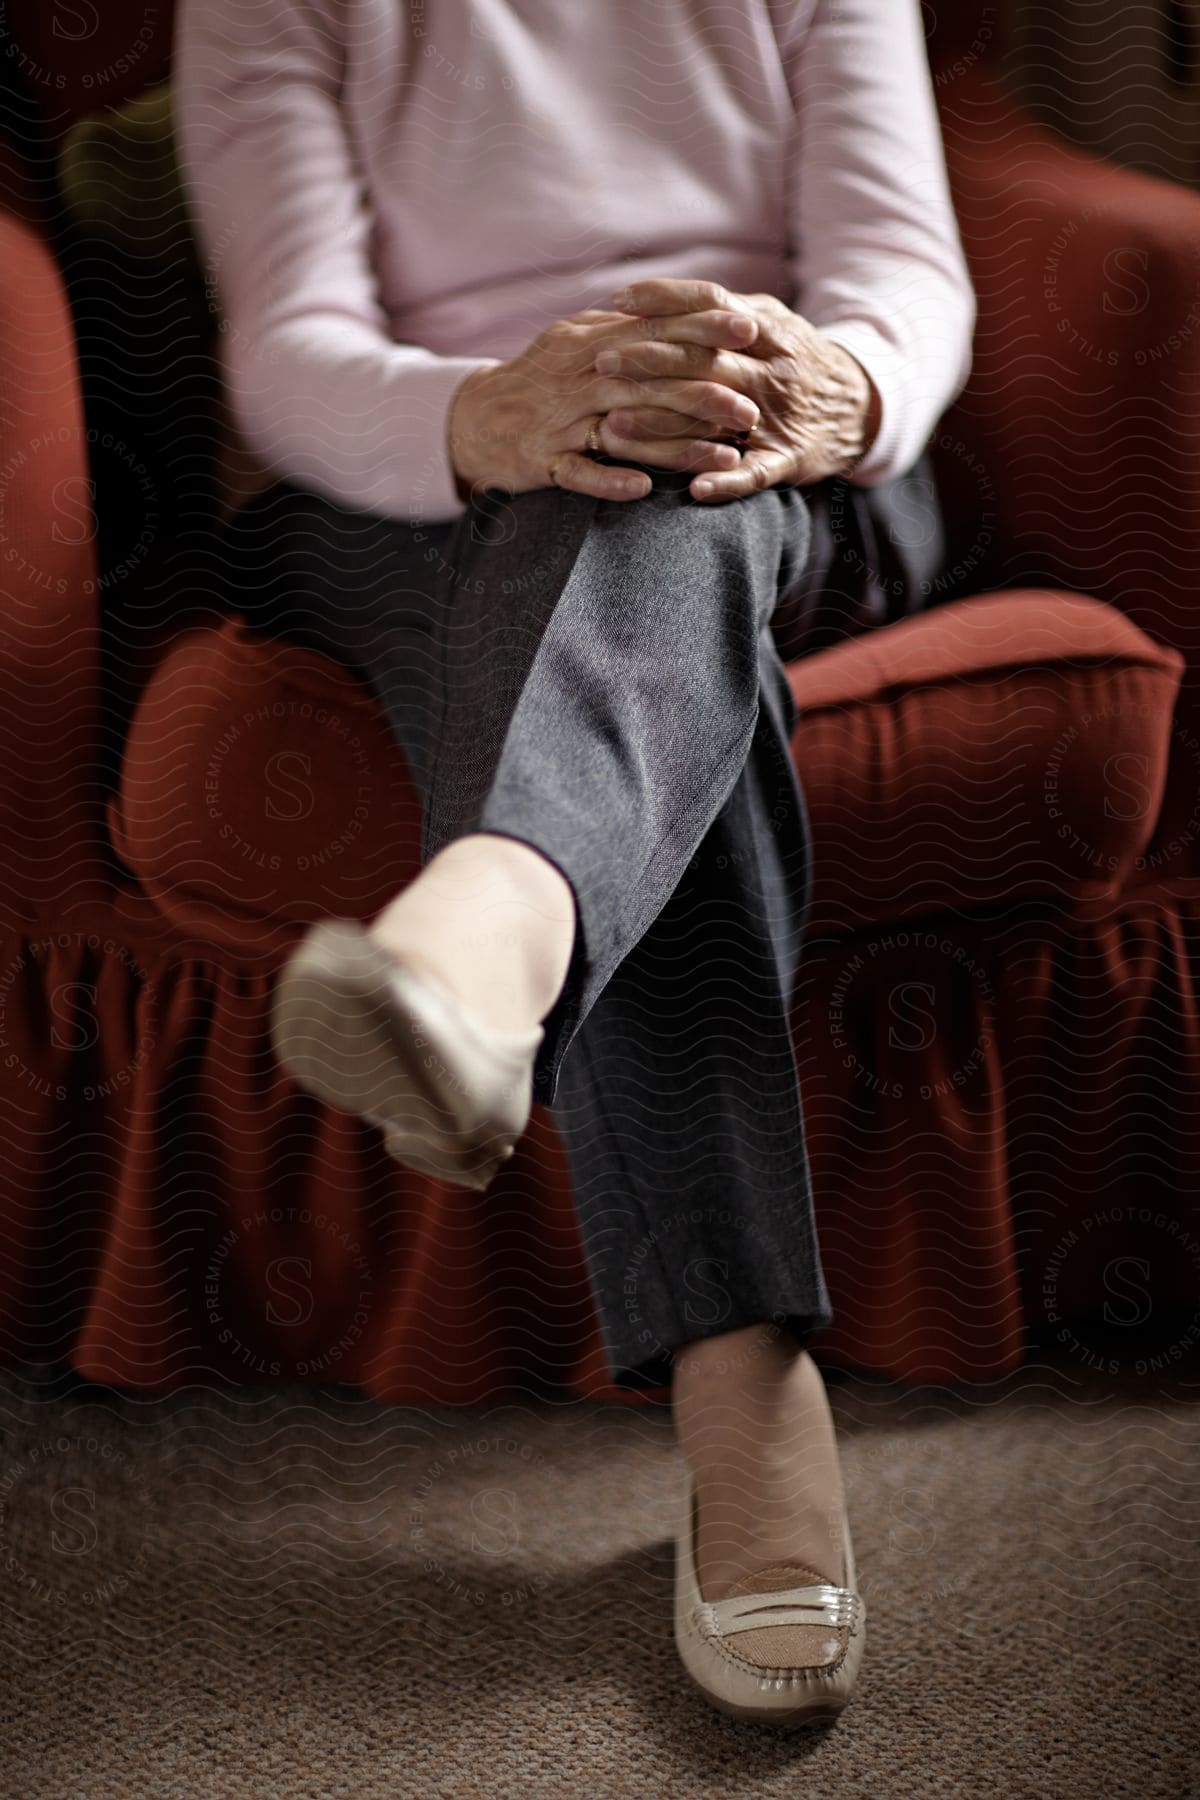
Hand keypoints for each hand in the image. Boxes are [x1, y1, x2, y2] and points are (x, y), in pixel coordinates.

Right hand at [447, 307, 764, 503]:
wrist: (474, 418)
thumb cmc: (540, 381)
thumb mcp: (579, 344)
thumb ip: (627, 330)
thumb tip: (686, 309)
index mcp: (590, 341)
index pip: (654, 328)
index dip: (702, 327)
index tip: (750, 328)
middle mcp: (577, 376)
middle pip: (648, 380)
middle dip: (703, 393)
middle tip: (750, 409)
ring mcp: (559, 420)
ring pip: (623, 428)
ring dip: (675, 444)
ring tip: (722, 456)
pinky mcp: (541, 459)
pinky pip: (578, 471)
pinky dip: (609, 479)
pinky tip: (643, 488)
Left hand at [594, 280, 882, 501]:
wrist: (862, 406)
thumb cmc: (796, 360)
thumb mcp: (771, 322)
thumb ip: (722, 311)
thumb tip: (652, 300)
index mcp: (767, 330)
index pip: (711, 304)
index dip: (664, 300)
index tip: (618, 300)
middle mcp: (772, 369)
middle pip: (704, 359)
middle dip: (648, 359)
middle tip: (601, 361)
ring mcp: (780, 416)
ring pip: (717, 416)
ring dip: (663, 424)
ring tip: (613, 428)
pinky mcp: (790, 458)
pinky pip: (756, 472)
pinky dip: (727, 480)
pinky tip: (695, 489)